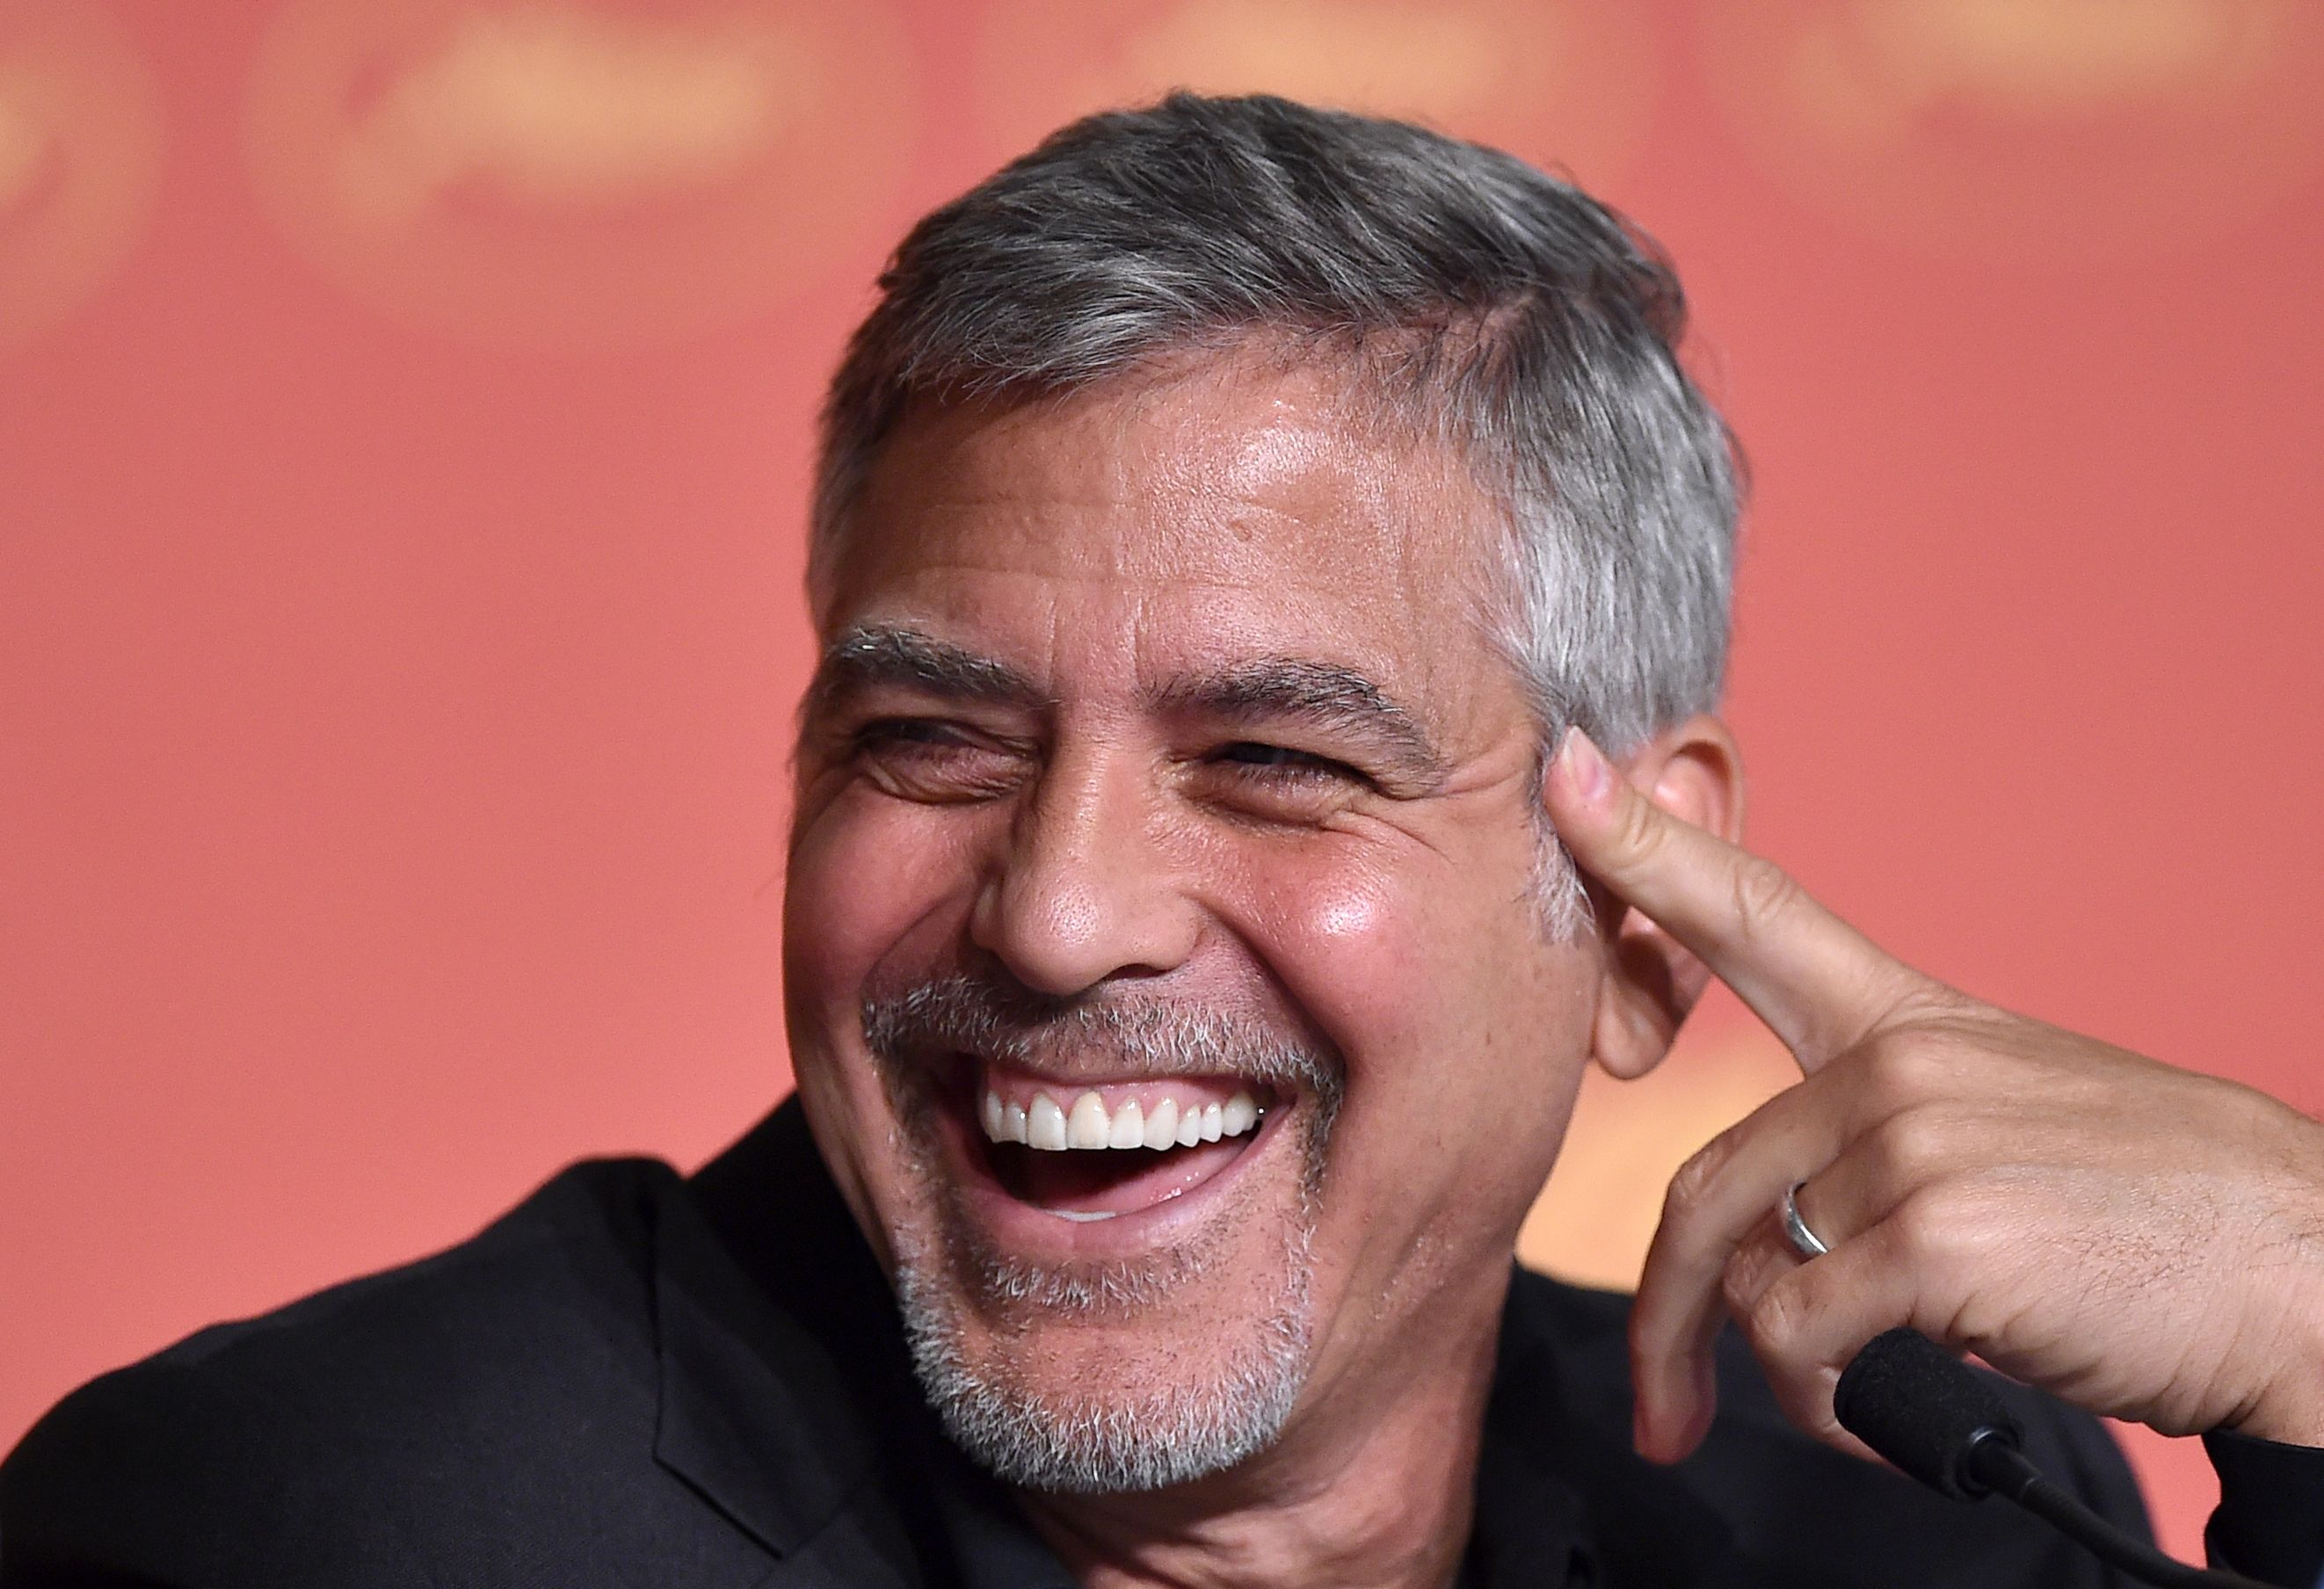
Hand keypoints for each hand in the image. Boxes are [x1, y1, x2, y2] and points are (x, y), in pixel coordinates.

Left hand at [1544, 728, 2323, 1463]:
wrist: (2308, 1272)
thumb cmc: (2153, 1217)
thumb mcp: (2010, 1128)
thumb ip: (1878, 1151)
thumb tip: (1772, 1258)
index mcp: (1908, 1021)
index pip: (1755, 912)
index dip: (1645, 845)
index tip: (1563, 775)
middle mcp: (1895, 1063)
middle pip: (1705, 1190)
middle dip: (1667, 1318)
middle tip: (1664, 1407)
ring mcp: (1915, 1138)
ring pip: (1751, 1280)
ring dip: (1781, 1376)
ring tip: (1854, 1405)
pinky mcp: (1938, 1232)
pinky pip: (1799, 1339)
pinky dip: (1826, 1406)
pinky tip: (1895, 1416)